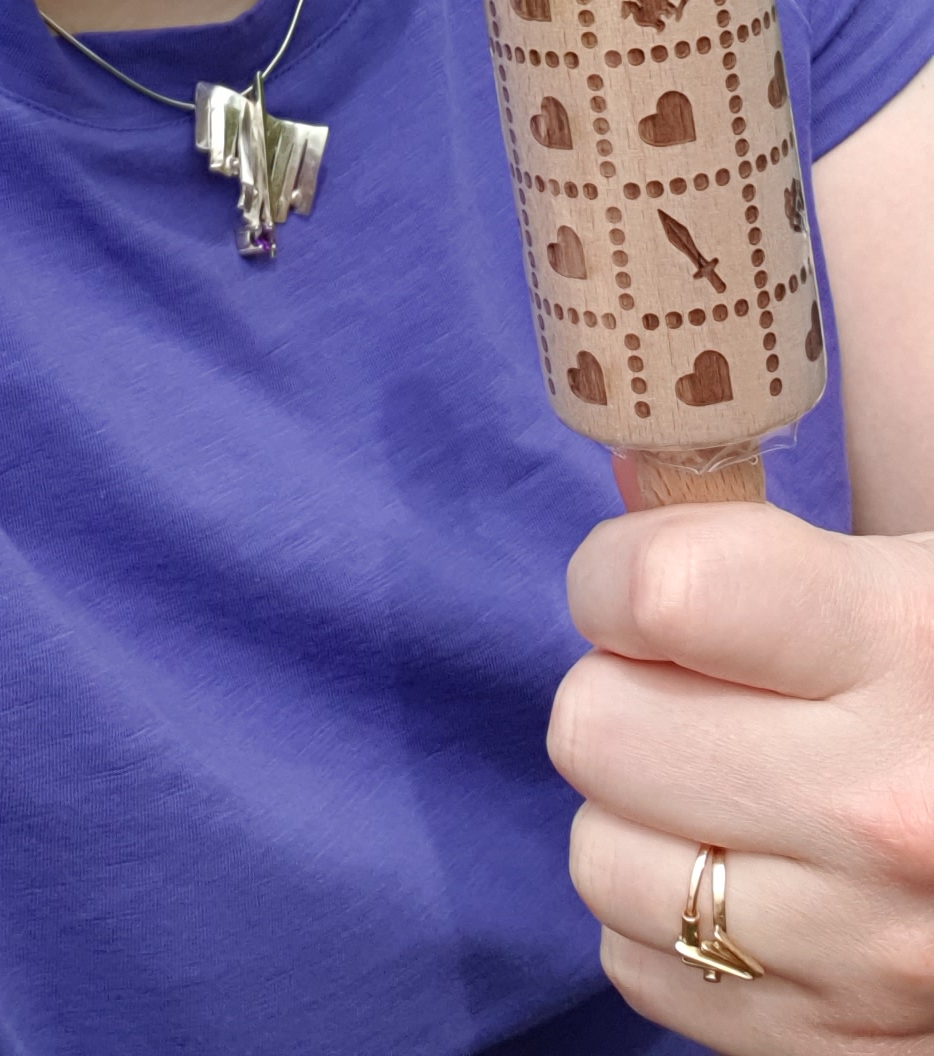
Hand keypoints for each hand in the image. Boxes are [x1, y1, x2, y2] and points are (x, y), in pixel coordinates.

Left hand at [550, 504, 933, 1051]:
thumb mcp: (907, 577)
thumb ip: (758, 545)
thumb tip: (624, 497)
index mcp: (907, 647)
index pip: (659, 593)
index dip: (615, 574)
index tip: (639, 583)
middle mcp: (883, 808)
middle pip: (596, 728)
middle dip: (623, 691)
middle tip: (697, 689)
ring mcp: (858, 947)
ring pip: (600, 857)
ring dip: (638, 813)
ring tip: (727, 782)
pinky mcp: (829, 1045)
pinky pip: (638, 967)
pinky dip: (668, 920)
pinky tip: (751, 871)